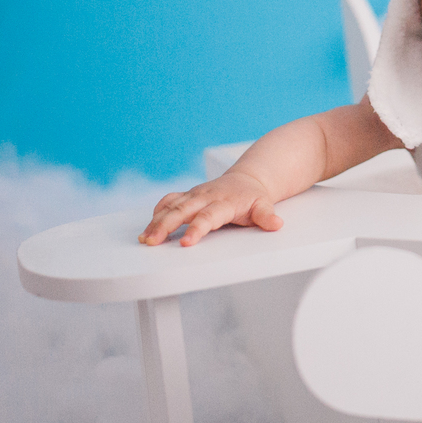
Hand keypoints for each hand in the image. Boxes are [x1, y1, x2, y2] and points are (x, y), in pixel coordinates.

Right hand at [138, 173, 283, 246]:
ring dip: (156, 221)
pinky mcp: (188, 195)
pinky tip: (149, 225)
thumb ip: (267, 216)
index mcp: (224, 202)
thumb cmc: (253, 197)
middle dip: (165, 226)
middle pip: (182, 211)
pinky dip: (157, 211)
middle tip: (151, 242)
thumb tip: (276, 224)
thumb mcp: (264, 206)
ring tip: (144, 238)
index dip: (196, 229)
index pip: (208, 217)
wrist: (247, 179)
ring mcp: (195, 195)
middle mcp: (206, 197)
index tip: (186, 243)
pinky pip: (169, 200)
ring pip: (171, 206)